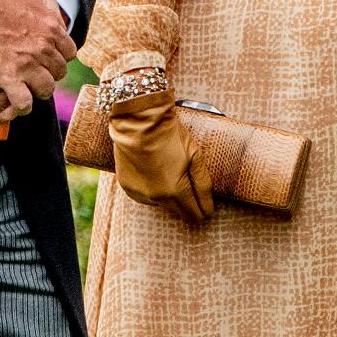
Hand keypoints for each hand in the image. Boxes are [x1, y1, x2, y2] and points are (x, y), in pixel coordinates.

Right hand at [0, 0, 75, 116]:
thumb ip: (47, 7)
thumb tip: (55, 16)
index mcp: (52, 29)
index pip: (70, 52)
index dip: (60, 56)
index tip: (50, 58)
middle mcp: (44, 48)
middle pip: (59, 71)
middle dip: (50, 73)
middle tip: (38, 73)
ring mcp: (28, 64)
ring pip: (45, 89)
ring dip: (39, 90)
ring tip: (30, 89)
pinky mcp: (8, 76)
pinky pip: (23, 101)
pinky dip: (22, 105)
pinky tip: (19, 103)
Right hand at [109, 90, 213, 222]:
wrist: (139, 121)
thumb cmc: (169, 134)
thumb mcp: (195, 155)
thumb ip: (203, 184)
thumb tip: (209, 207)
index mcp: (175, 191)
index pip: (194, 215)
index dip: (204, 211)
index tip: (208, 207)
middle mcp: (155, 198)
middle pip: (178, 210)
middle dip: (187, 201)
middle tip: (188, 178)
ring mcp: (139, 194)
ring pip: (161, 202)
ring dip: (167, 193)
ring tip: (168, 167)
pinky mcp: (127, 187)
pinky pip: (145, 194)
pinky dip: (151, 186)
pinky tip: (154, 168)